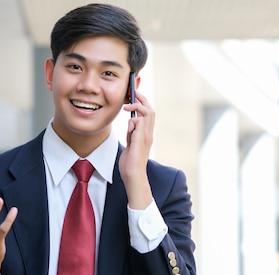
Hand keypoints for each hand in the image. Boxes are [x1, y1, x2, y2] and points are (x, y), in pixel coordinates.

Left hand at [120, 90, 153, 208]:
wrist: (133, 177)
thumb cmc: (130, 165)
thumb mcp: (130, 145)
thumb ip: (132, 135)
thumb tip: (130, 124)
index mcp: (146, 135)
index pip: (148, 115)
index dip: (142, 104)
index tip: (134, 97)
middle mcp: (148, 134)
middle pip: (151, 110)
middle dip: (142, 99)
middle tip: (133, 93)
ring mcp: (146, 136)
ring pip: (148, 112)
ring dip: (137, 107)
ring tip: (127, 106)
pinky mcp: (140, 139)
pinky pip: (139, 121)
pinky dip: (133, 119)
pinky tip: (127, 124)